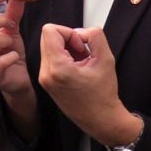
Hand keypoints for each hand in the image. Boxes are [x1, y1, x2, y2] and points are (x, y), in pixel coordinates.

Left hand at [38, 25, 139, 145]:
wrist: (100, 120)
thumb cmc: (103, 95)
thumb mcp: (105, 59)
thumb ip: (95, 36)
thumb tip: (81, 31)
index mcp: (57, 68)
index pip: (50, 30)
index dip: (69, 32)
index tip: (82, 46)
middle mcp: (46, 73)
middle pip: (48, 37)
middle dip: (67, 40)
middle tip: (83, 53)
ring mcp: (44, 78)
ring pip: (49, 46)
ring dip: (66, 49)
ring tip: (82, 62)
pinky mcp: (46, 82)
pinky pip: (50, 58)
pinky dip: (64, 58)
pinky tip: (78, 69)